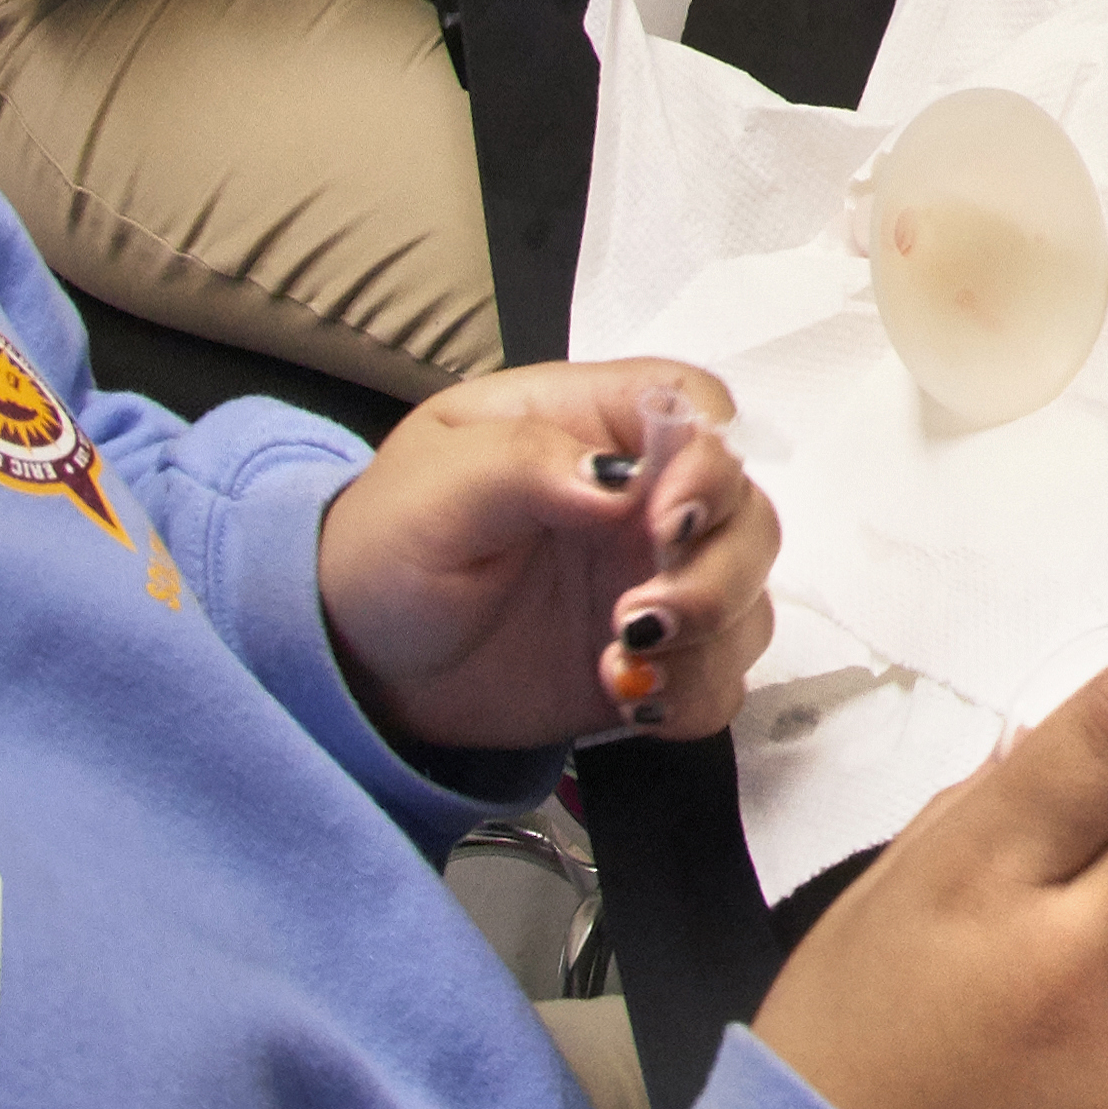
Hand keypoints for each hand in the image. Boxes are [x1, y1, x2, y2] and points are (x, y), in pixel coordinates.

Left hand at [312, 357, 774, 752]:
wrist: (358, 663)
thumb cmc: (385, 549)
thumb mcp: (432, 488)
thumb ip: (523, 462)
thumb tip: (621, 480)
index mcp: (592, 425)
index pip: (697, 407)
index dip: (709, 458)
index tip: (666, 518)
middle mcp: (642, 499)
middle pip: (745, 511)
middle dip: (717, 570)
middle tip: (642, 617)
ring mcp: (654, 580)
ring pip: (748, 596)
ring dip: (709, 638)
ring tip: (622, 666)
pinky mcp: (655, 658)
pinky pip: (720, 677)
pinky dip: (693, 695)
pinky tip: (632, 701)